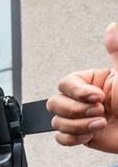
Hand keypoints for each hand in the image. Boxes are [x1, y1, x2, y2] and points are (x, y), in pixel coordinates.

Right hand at [47, 23, 117, 152]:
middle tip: (100, 111)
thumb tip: (112, 29)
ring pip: (58, 121)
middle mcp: (84, 100)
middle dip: (76, 111)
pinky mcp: (81, 135)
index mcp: (93, 82)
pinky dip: (73, 138)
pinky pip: (61, 137)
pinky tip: (91, 134)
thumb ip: (117, 52)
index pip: (66, 83)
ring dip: (79, 125)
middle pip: (55, 102)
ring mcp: (81, 117)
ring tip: (100, 123)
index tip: (96, 96)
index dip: (76, 92)